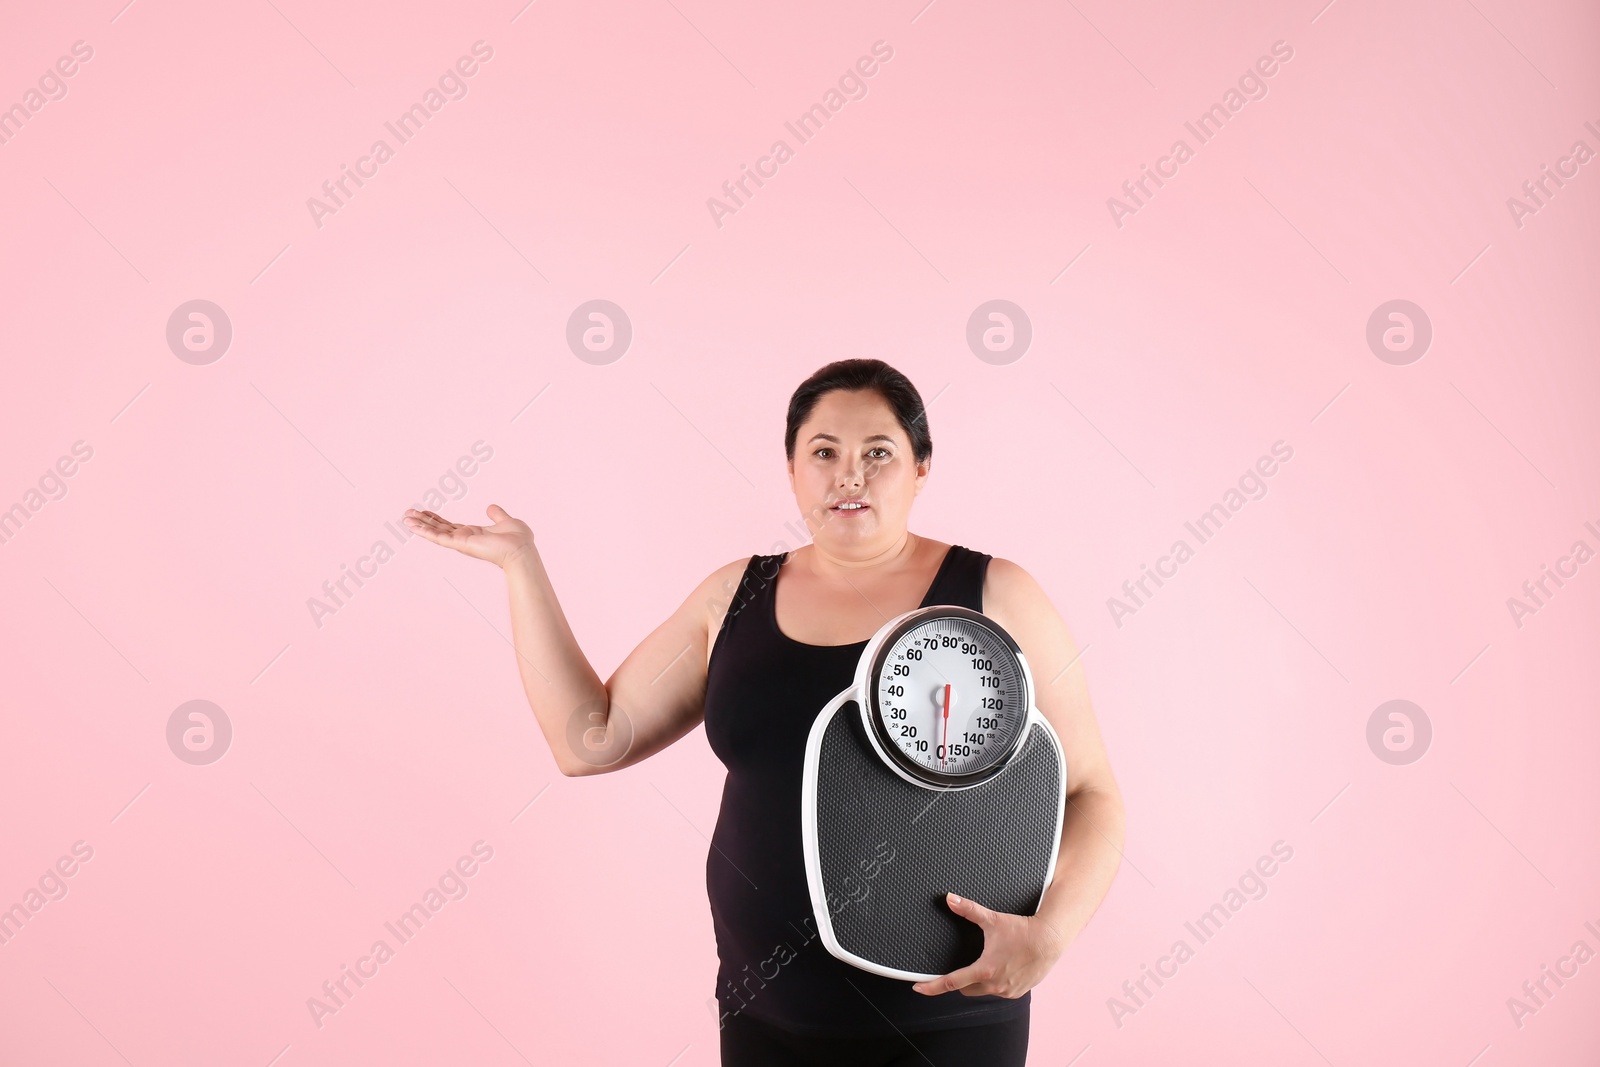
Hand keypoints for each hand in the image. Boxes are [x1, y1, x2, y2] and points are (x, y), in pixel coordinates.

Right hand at [403, 504, 533, 568]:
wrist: (521, 550)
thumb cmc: (518, 540)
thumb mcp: (506, 521)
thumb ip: (497, 514)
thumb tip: (490, 507)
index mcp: (473, 533)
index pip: (450, 526)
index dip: (436, 519)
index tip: (424, 511)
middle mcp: (465, 538)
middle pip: (439, 528)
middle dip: (423, 521)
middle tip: (408, 513)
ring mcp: (461, 542)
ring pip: (435, 533)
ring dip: (420, 525)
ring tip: (405, 518)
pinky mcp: (460, 544)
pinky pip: (439, 538)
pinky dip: (425, 532)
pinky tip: (413, 526)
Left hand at [911, 893, 1065, 998]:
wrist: (1050, 940)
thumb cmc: (1023, 930)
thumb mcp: (992, 920)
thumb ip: (968, 910)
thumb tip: (950, 899)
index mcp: (984, 970)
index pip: (951, 983)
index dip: (932, 987)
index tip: (919, 988)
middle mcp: (994, 985)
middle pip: (966, 989)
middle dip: (960, 980)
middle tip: (961, 968)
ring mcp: (1007, 991)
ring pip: (983, 991)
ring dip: (980, 981)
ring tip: (988, 963)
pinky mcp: (1018, 992)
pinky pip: (1000, 992)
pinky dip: (996, 983)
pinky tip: (1003, 969)